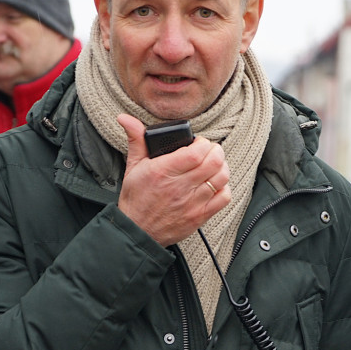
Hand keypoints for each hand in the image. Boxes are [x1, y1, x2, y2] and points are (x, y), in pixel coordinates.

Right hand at [116, 114, 230, 245]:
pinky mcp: (199, 216)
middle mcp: (179, 187)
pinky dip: (224, 188)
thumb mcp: (133, 167)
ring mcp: (192, 203)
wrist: (137, 231)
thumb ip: (136, 140)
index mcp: (163, 171)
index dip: (203, 144)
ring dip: (222, 167)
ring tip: (214, 165)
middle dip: (216, 151)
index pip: (196, 152)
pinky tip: (215, 184)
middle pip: (213, 162)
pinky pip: (224, 198)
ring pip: (221, 178)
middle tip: (210, 151)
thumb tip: (125, 118)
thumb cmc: (136, 198)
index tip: (199, 143)